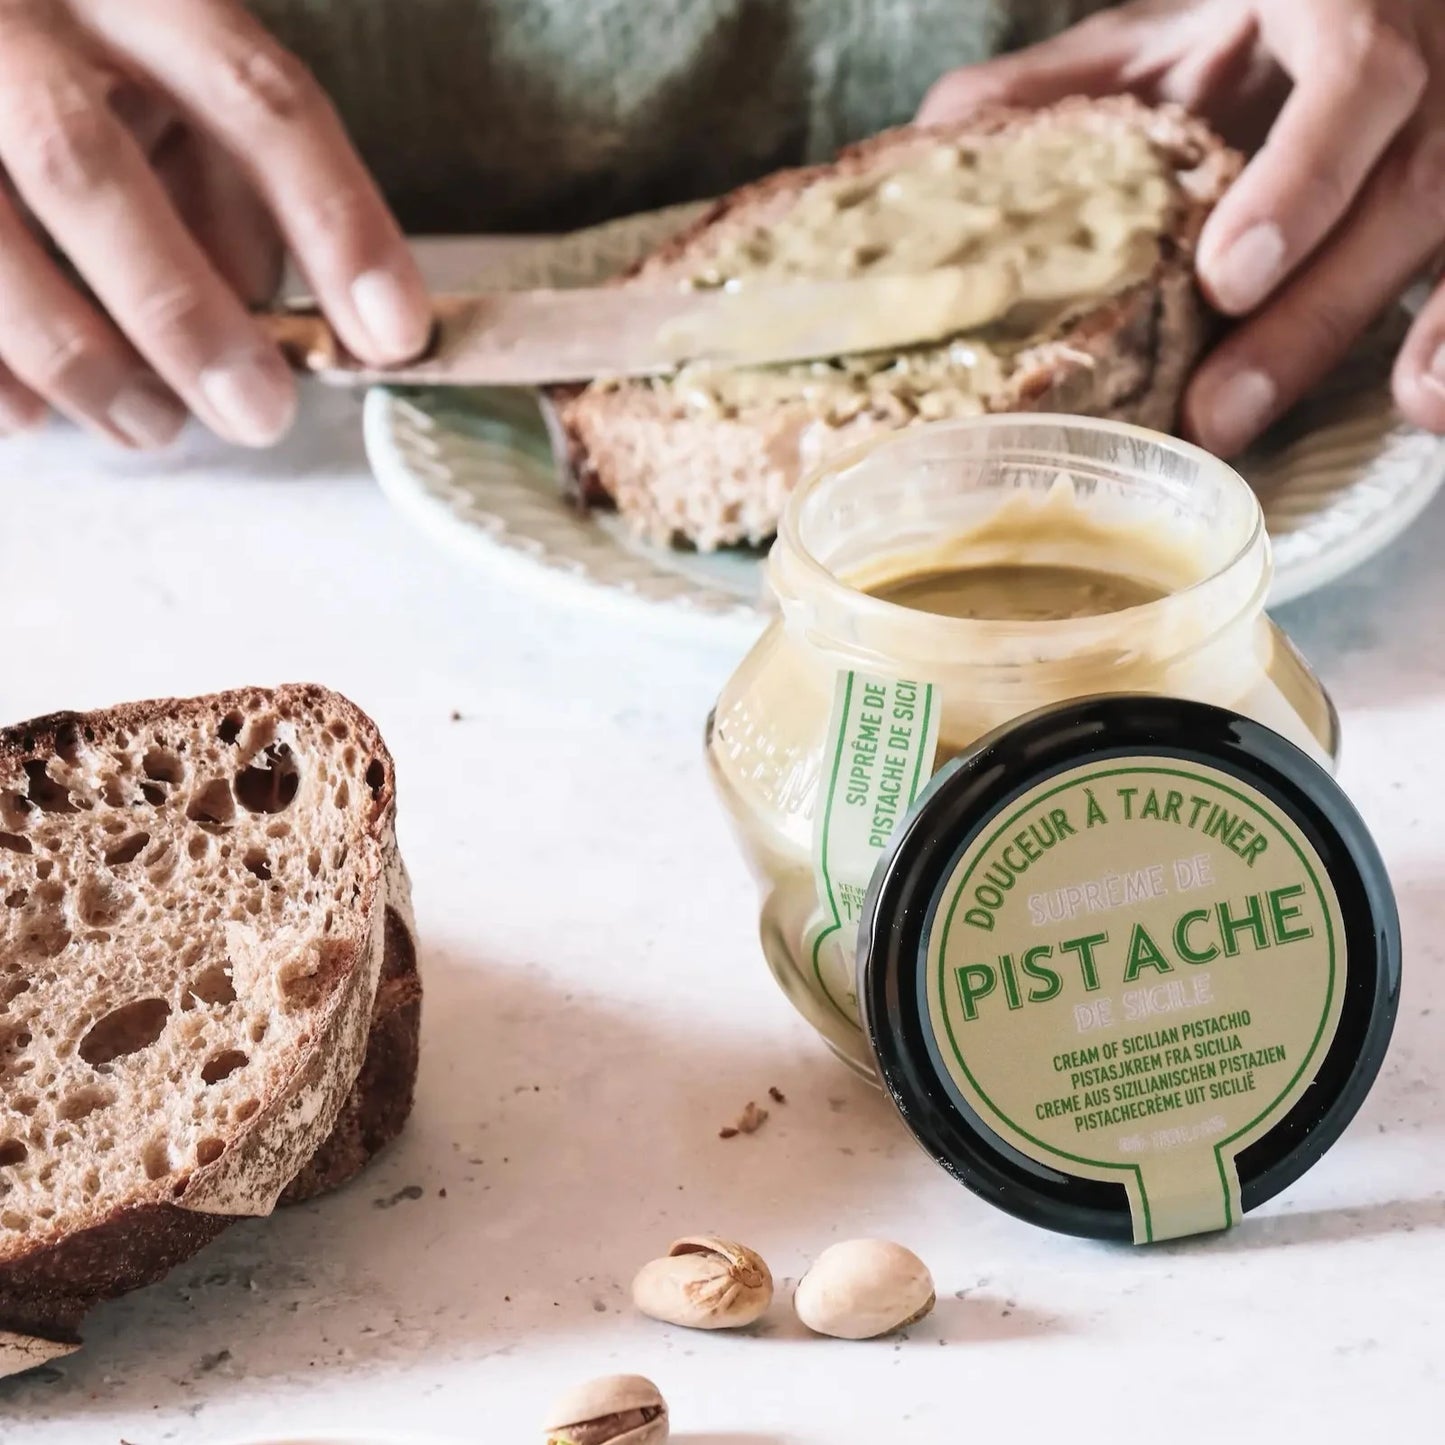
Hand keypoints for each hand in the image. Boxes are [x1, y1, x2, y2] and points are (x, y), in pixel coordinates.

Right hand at [0, 0, 428, 448]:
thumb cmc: (80, 46)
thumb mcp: (172, 78)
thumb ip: (229, 179)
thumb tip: (264, 303)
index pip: (257, 98)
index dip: (336, 221)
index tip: (393, 334)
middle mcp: (12, 10)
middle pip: (88, 167)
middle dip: (182, 316)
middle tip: (258, 416)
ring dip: (78, 356)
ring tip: (149, 425)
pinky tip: (31, 416)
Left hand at [919, 0, 1444, 457]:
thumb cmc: (1264, 8)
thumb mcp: (1169, 26)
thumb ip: (1071, 82)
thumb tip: (941, 143)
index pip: (1358, 80)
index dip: (1300, 182)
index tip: (1228, 276)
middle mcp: (1437, 64)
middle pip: (1404, 196)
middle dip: (1310, 319)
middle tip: (1218, 417)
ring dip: (1421, 337)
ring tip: (1369, 418)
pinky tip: (1428, 406)